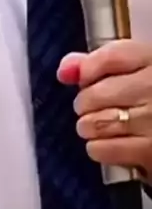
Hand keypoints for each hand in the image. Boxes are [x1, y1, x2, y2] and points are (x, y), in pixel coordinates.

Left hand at [57, 40, 151, 183]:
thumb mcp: (138, 71)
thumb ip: (101, 63)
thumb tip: (64, 71)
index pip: (109, 57)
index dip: (87, 69)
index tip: (86, 78)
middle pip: (94, 95)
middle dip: (86, 103)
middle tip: (98, 107)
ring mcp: (151, 120)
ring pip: (94, 123)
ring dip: (90, 127)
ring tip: (104, 126)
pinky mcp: (149, 150)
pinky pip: (102, 149)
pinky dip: (99, 148)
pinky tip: (111, 143)